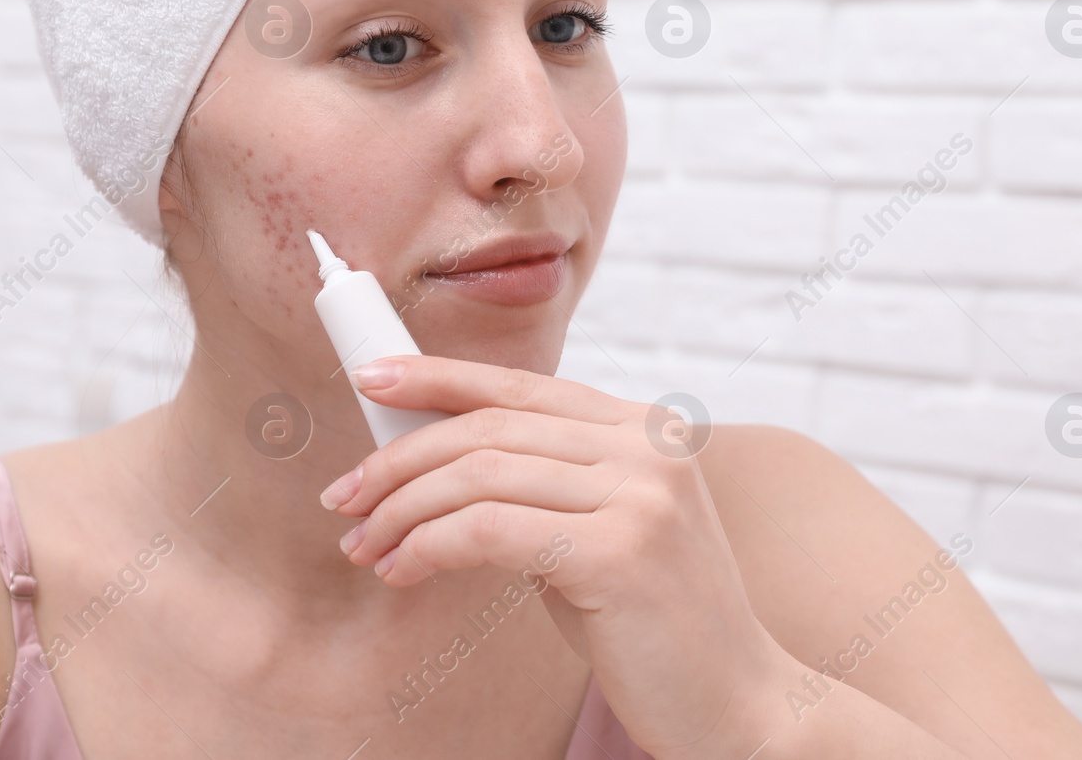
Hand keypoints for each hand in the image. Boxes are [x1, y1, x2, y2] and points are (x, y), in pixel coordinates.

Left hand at [317, 354, 789, 758]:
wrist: (737, 704)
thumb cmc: (646, 621)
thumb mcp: (591, 529)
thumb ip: (535, 484)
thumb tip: (427, 457)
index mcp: (643, 428)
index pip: (520, 386)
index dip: (437, 376)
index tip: (369, 378)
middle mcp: (647, 445)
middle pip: (488, 429)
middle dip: (398, 460)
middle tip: (344, 499)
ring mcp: (642, 493)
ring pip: (479, 476)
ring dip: (402, 510)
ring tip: (363, 545)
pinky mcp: (621, 549)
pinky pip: (487, 531)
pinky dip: (427, 547)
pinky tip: (402, 571)